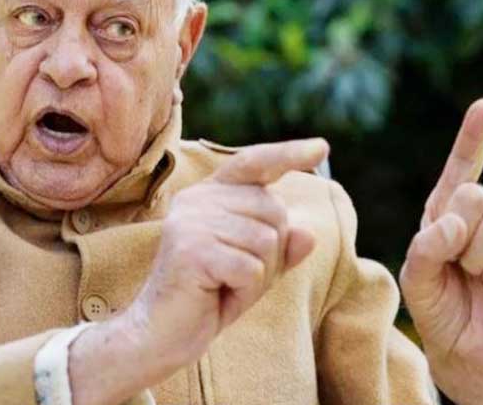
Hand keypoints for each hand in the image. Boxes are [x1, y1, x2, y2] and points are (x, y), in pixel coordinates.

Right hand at [69, 138, 328, 404]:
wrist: (160, 334)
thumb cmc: (208, 296)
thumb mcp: (254, 268)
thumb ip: (279, 247)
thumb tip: (307, 232)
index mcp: (208, 194)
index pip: (253, 164)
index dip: (287, 154)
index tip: (321, 147)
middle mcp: (197, 199)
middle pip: (273, 211)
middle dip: (272, 251)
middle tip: (237, 274)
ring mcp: (191, 221)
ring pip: (266, 240)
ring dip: (258, 274)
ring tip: (225, 284)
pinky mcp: (191, 250)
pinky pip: (252, 268)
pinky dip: (245, 289)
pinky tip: (216, 293)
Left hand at [399, 99, 482, 404]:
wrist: (463, 347)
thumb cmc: (436, 304)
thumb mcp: (416, 275)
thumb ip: (426, 246)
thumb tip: (455, 223)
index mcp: (445, 212)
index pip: (461, 168)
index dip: (473, 138)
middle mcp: (480, 215)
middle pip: (471, 194)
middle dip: (456, 235)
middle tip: (455, 264)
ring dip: (475, 261)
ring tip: (473, 278)